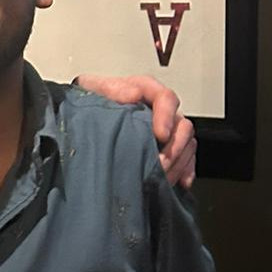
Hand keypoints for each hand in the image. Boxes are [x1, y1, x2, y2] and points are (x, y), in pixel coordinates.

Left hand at [75, 73, 195, 188]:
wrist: (84, 117)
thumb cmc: (93, 100)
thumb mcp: (94, 89)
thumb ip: (110, 88)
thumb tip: (133, 94)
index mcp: (146, 91)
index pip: (166, 98)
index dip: (166, 117)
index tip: (161, 134)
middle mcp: (160, 110)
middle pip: (182, 125)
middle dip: (174, 147)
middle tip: (159, 165)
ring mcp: (166, 130)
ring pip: (186, 144)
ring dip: (178, 162)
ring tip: (162, 178)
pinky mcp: (166, 148)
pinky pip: (186, 159)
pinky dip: (184, 171)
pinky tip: (178, 183)